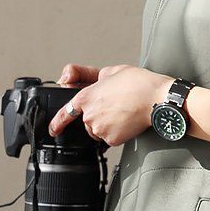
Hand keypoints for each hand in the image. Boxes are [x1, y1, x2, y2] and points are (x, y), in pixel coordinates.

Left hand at [48, 64, 173, 145]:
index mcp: (87, 97)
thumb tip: (85, 82)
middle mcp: (89, 116)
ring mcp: (99, 129)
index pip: (65, 112)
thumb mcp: (112, 71)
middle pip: (87, 120)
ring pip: (98, 130)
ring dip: (106, 123)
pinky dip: (117, 131)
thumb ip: (93, 76)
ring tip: (123, 111)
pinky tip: (127, 120)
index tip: (54, 129)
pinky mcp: (111, 139)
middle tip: (116, 104)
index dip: (57, 122)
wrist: (155, 98)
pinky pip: (109, 138)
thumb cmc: (137, 82)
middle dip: (98, 114)